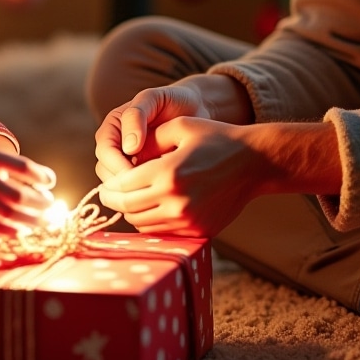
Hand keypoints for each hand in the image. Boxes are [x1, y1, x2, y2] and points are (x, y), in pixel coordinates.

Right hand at [0, 138, 54, 235]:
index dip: (42, 176)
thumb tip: (47, 185)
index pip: (24, 167)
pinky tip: (22, 230)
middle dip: (40, 204)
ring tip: (42, 221)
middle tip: (50, 206)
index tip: (50, 182)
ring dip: (31, 220)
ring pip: (10, 214)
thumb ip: (15, 170)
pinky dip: (12, 230)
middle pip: (19, 195)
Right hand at [94, 81, 210, 183]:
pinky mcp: (143, 174)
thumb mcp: (153, 98)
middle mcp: (116, 145)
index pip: (105, 151)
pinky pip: (136, 188)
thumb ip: (136, 115)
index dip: (116, 165)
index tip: (135, 173)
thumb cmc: (173, 100)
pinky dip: (145, 192)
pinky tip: (161, 192)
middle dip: (122, 182)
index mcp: (113, 127)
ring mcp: (128, 161)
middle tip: (146, 188)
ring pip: (118, 184)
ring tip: (156, 190)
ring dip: (133, 190)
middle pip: (106, 171)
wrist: (195, 108)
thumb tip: (128, 148)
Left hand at [99, 120, 342, 236]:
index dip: (109, 185)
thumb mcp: (180, 127)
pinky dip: (151, 222)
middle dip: (113, 201)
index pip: (121, 186)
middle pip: (127, 209)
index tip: (105, 181)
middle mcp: (175, 201)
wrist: (254, 163)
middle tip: (108, 194)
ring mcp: (188, 220)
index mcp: (167, 173)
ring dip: (131, 213)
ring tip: (130, 199)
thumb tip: (122, 154)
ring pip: (142, 224)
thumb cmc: (216, 139)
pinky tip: (151, 208)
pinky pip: (163, 232)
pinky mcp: (198, 231)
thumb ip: (149, 139)